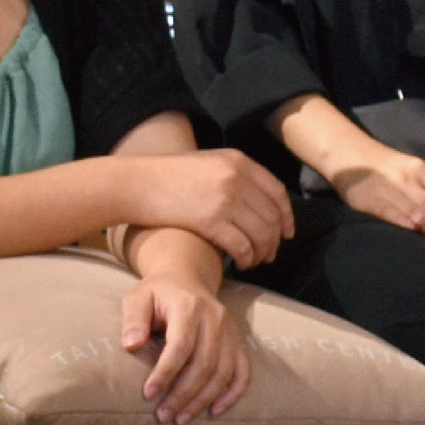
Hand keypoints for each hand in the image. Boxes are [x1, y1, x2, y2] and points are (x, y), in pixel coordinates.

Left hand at [121, 275, 249, 420]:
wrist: (187, 279)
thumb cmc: (157, 294)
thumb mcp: (138, 297)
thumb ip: (133, 319)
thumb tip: (131, 345)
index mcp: (189, 306)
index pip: (181, 345)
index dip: (165, 372)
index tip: (148, 394)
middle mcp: (215, 319)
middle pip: (204, 364)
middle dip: (183, 394)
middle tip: (163, 416)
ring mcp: (230, 331)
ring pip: (223, 372)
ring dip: (202, 400)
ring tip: (181, 419)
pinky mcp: (238, 342)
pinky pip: (243, 372)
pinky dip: (232, 394)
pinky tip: (215, 411)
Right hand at [122, 149, 292, 268]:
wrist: (137, 183)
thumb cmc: (168, 176)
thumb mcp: (208, 162)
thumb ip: (234, 174)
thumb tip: (258, 200)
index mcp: (238, 161)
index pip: (277, 192)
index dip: (287, 216)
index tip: (287, 232)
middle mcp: (236, 177)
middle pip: (272, 216)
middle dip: (275, 240)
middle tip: (270, 254)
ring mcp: (225, 198)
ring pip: (261, 234)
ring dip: (263, 252)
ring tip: (256, 261)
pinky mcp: (210, 220)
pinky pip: (242, 246)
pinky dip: (247, 258)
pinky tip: (242, 264)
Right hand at [327, 146, 424, 228]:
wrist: (349, 153)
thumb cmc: (386, 167)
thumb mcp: (412, 171)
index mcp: (421, 170)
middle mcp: (408, 178)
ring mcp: (390, 188)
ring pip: (415, 210)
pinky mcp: (371, 200)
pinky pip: (391, 212)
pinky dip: (404, 221)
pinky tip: (414, 230)